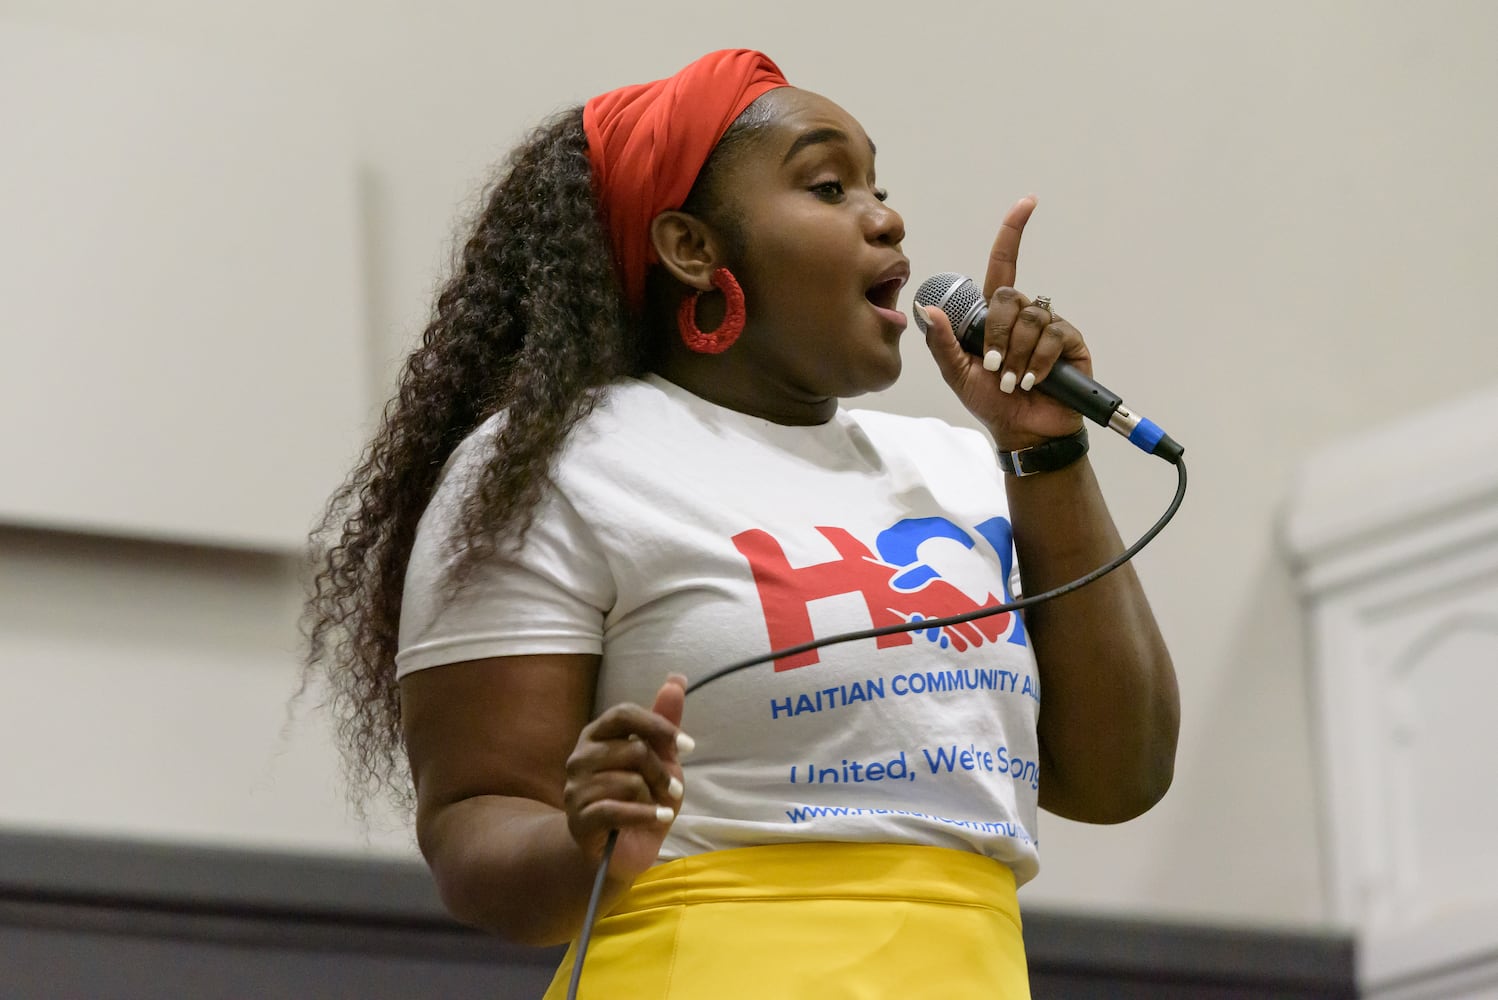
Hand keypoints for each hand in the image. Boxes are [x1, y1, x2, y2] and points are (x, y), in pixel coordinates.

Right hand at [562, 674, 688, 880]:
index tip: (687, 746)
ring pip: (628, 782)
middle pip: (633, 750)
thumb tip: (677, 678)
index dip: (659, 726)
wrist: (621, 850)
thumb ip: (664, 721)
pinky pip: (617, 810)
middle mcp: (580, 757)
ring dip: (653, 798)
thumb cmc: (640, 799)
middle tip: (672, 790)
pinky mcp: (579, 819)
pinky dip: (646, 815)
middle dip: (662, 772)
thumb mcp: (660, 759)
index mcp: (597, 735)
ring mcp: (575, 788)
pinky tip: (660, 818)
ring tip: (656, 808)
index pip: (624, 714)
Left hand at [921, 196, 1090, 450]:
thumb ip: (942, 343)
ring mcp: (1049, 328)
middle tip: (993, 368)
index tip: (1027, 204)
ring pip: (1030, 320)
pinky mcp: (1070, 344)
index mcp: (997, 316)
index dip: (1013, 233)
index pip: (1004, 264)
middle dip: (997, 334)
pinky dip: (1038, 361)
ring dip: (1016, 355)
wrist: (1023, 432)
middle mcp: (1024, 315)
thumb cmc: (991, 402)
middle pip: (1010, 298)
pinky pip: (1052, 337)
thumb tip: (926, 308)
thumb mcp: (957, 374)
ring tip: (1014, 382)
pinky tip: (1033, 381)